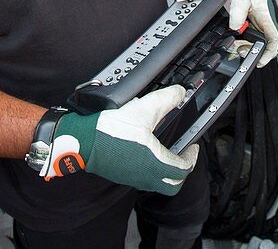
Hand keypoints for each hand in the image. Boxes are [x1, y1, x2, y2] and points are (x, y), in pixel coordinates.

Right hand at [39, 85, 198, 194]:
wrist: (84, 140)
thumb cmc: (111, 130)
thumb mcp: (144, 109)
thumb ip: (166, 99)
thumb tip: (179, 93)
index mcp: (156, 163)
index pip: (183, 169)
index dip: (192, 157)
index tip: (192, 146)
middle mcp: (146, 176)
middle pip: (173, 185)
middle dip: (182, 171)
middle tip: (183, 155)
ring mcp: (134, 179)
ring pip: (159, 184)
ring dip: (167, 172)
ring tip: (166, 153)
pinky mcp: (123, 176)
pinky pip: (145, 180)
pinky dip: (153, 171)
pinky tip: (147, 154)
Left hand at [225, 0, 277, 66]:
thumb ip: (238, 11)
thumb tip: (235, 26)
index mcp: (266, 17)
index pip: (273, 39)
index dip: (269, 53)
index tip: (260, 61)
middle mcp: (264, 24)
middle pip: (263, 45)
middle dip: (251, 52)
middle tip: (239, 51)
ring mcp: (257, 25)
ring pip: (255, 43)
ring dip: (244, 48)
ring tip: (232, 47)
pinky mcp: (251, 25)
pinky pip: (248, 38)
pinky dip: (240, 42)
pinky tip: (232, 42)